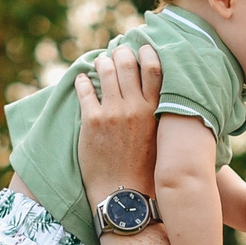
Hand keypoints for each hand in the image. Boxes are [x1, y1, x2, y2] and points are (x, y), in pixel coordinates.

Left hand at [77, 44, 160, 208]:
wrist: (125, 197)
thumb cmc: (147, 173)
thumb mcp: (162, 141)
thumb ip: (160, 116)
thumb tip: (157, 98)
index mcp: (156, 111)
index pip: (154, 68)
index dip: (146, 52)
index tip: (140, 47)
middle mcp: (135, 108)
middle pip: (127, 63)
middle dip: (120, 54)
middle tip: (117, 54)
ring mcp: (113, 113)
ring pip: (106, 70)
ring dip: (102, 63)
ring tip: (100, 64)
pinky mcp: (92, 121)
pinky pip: (85, 89)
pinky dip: (84, 81)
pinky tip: (83, 81)